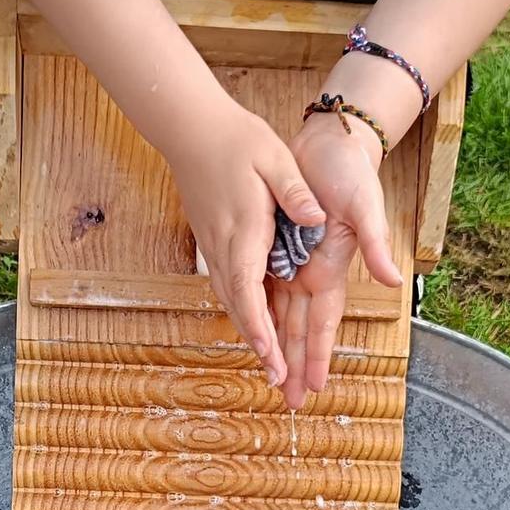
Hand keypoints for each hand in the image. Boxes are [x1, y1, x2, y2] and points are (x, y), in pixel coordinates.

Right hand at [165, 99, 323, 386]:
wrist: (191, 128)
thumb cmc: (236, 139)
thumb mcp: (274, 158)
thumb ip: (295, 191)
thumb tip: (319, 219)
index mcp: (244, 229)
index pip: (247, 287)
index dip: (258, 325)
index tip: (270, 354)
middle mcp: (225, 246)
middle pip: (240, 306)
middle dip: (259, 346)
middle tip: (278, 382)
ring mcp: (214, 246)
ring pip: (232, 301)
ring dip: (252, 335)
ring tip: (271, 369)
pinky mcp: (213, 243)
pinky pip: (229, 287)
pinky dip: (244, 313)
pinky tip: (257, 331)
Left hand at [271, 111, 405, 409]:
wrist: (330, 142)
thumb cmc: (350, 172)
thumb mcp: (365, 206)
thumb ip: (375, 243)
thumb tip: (392, 279)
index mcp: (330, 268)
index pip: (323, 323)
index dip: (317, 355)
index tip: (314, 388)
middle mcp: (310, 272)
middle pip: (299, 329)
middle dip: (296, 366)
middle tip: (290, 402)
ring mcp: (293, 262)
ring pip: (280, 315)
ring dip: (278, 348)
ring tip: (274, 381)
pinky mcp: (276, 248)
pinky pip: (265, 287)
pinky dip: (261, 313)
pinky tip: (255, 334)